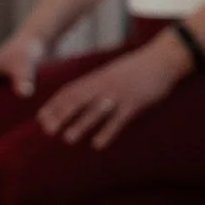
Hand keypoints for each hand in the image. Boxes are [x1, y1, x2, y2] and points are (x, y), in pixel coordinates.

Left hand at [37, 31, 190, 148]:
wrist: (163, 60)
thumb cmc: (137, 68)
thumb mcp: (113, 73)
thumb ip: (98, 84)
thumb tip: (83, 98)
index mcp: (97, 78)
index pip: (70, 91)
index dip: (54, 105)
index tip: (41, 118)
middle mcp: (104, 85)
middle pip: (78, 100)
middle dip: (61, 115)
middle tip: (47, 130)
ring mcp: (119, 94)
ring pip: (96, 111)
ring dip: (81, 125)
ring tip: (68, 139)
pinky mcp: (134, 103)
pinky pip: (118, 120)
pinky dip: (107, 132)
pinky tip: (98, 145)